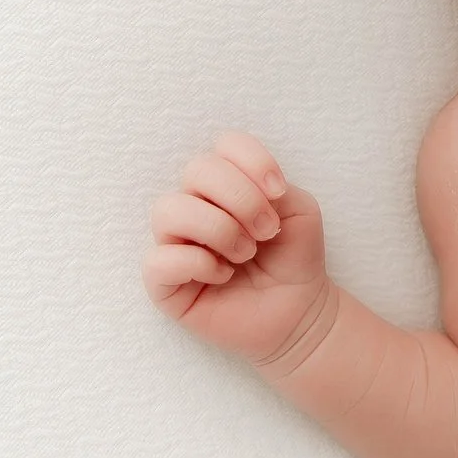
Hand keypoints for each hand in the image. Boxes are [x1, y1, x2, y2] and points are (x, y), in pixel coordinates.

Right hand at [143, 131, 332, 366]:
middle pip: (196, 170)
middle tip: (267, 231)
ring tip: (246, 254)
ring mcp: (175, 243)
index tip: (279, 192)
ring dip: (219, 230)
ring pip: (168, 210)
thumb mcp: (299, 210)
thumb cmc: (293, 258)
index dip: (253, 161)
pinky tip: (223, 276)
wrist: (298, 312)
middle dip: (241, 198)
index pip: (223, 145)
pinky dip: (198, 264)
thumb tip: (240, 189)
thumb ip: (273, 185)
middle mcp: (194, 206)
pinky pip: (159, 261)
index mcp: (225, 183)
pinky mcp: (164, 283)